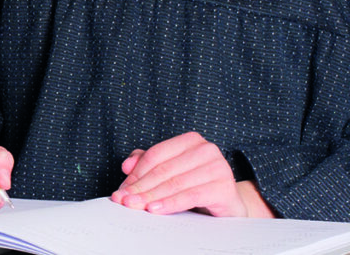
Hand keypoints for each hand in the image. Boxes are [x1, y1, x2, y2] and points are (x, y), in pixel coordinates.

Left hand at [109, 132, 273, 217]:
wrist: (227, 206)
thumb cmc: (196, 186)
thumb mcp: (171, 172)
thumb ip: (148, 164)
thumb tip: (126, 165)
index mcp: (191, 141)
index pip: (156, 154)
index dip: (136, 173)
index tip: (121, 189)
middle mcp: (206, 149)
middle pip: (164, 169)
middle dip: (140, 187)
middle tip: (123, 201)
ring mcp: (218, 167)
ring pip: (175, 183)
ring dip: (151, 196)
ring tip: (135, 206)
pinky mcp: (224, 187)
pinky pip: (191, 196)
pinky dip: (170, 203)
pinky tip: (155, 209)